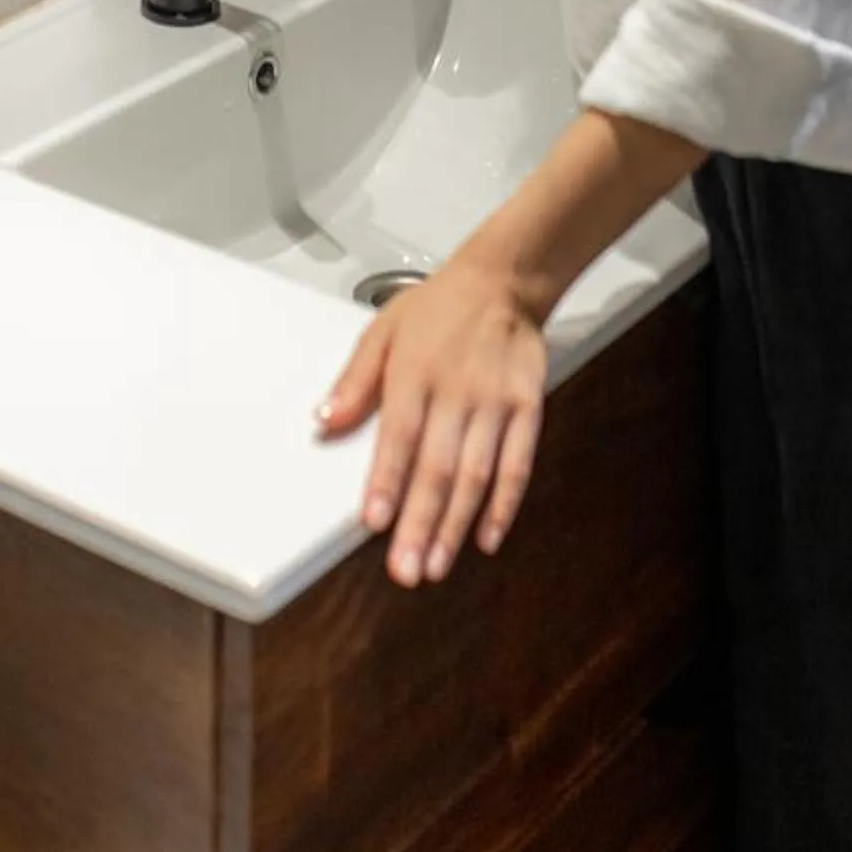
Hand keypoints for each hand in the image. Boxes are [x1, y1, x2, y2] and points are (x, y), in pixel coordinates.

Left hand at [314, 257, 547, 586]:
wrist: (503, 280)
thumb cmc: (437, 308)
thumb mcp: (383, 328)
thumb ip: (355, 379)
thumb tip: (324, 420)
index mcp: (415, 370)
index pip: (399, 434)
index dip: (387, 481)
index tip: (373, 523)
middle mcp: (457, 389)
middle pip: (438, 466)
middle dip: (420, 523)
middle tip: (404, 571)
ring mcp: (496, 401)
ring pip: (476, 474)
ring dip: (456, 525)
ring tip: (435, 566)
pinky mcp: (528, 407)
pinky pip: (518, 463)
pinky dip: (504, 504)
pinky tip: (487, 538)